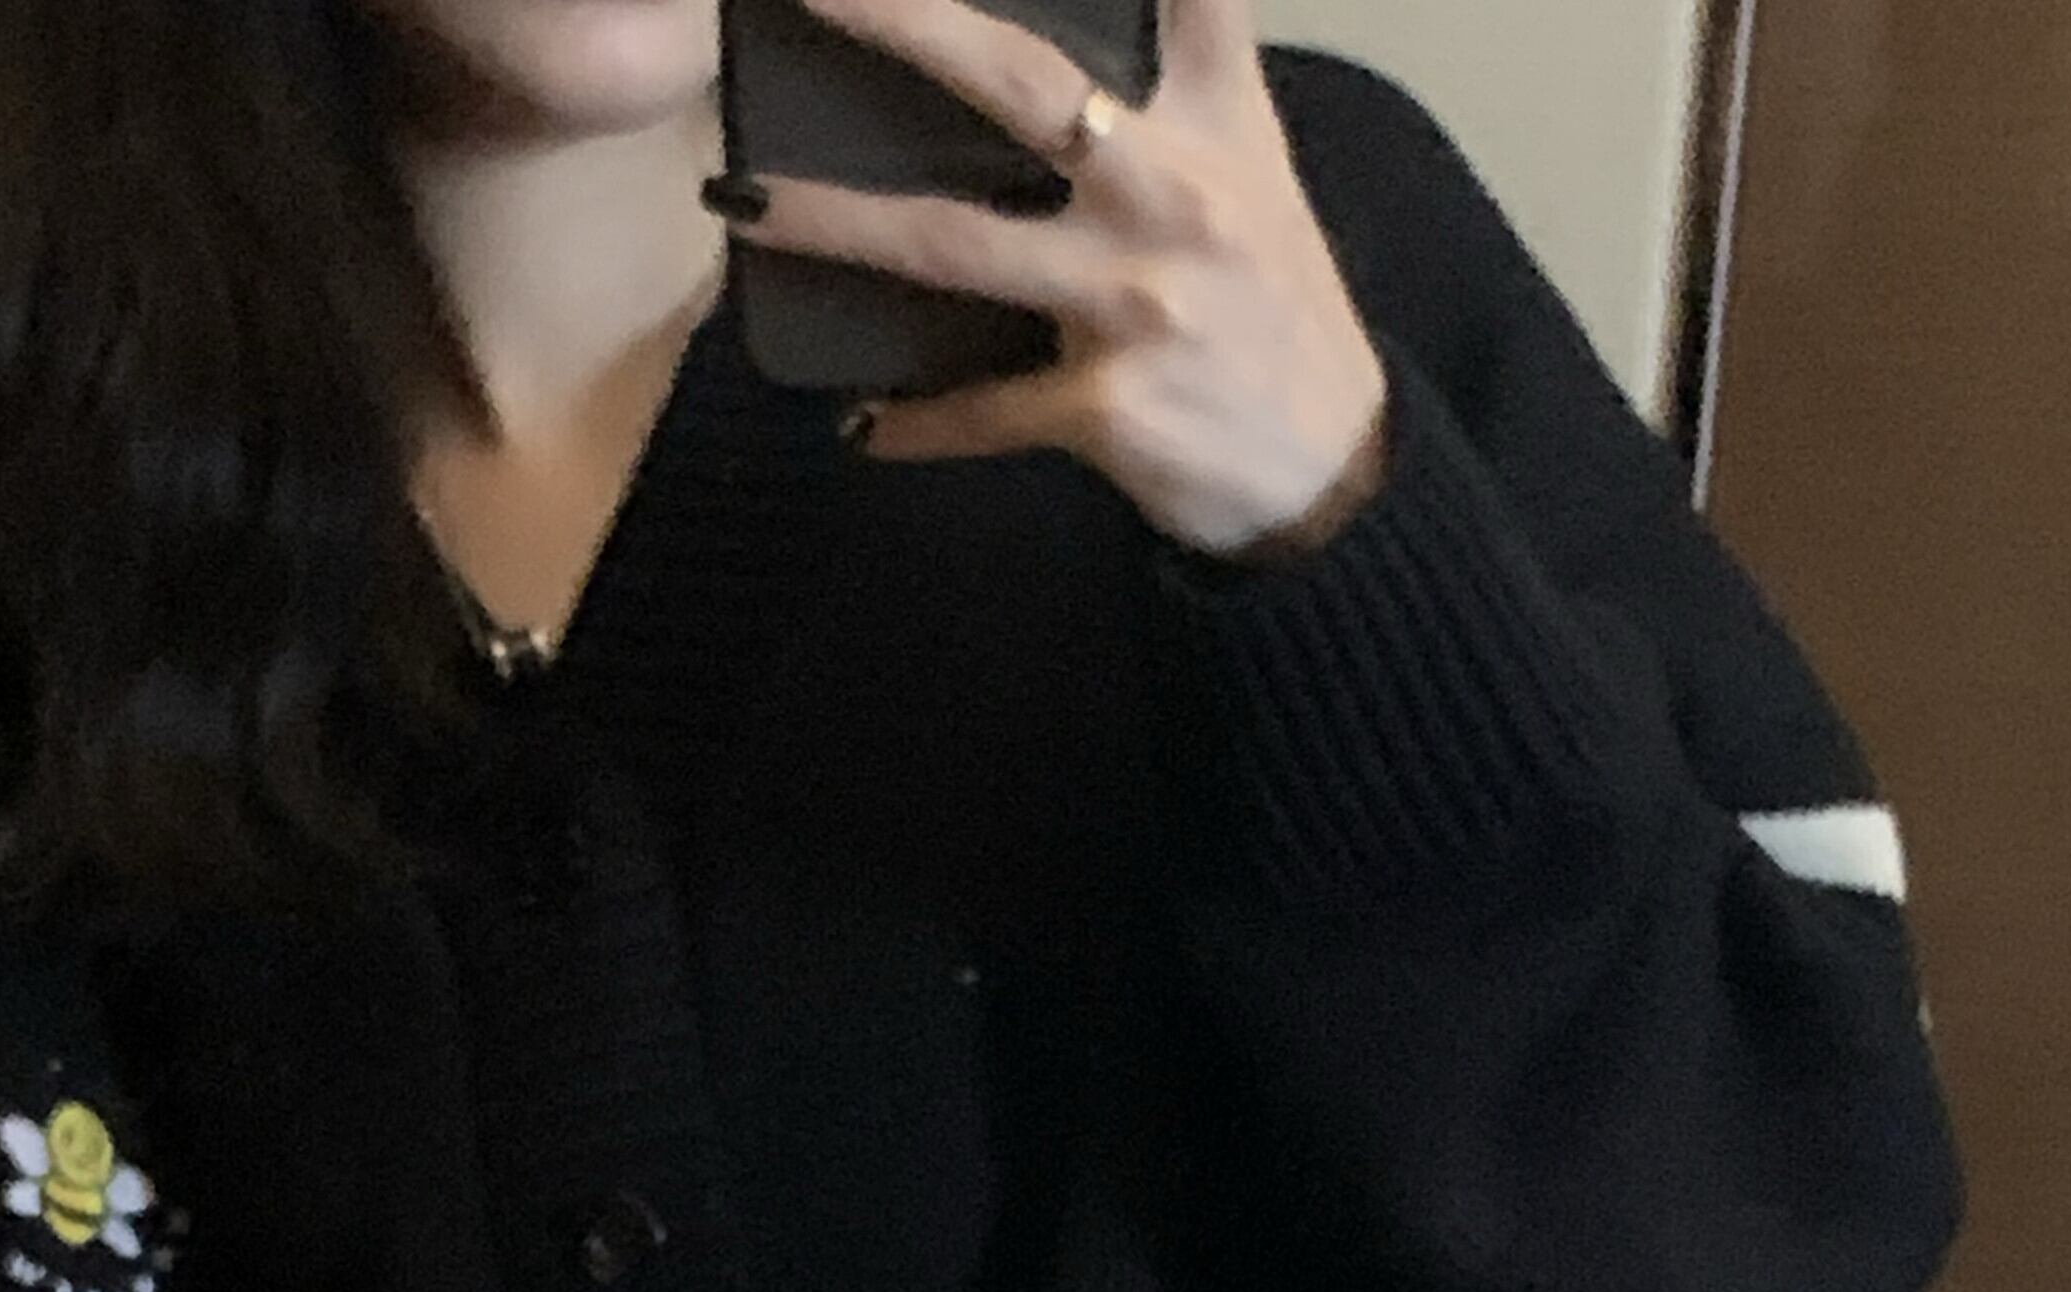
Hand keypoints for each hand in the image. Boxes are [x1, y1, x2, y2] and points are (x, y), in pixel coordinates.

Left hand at [717, 0, 1390, 562]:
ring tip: (739, 206)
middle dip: (906, 21)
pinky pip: (981, 410)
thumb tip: (1076, 45)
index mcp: (1212, 118)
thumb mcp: (1251, 166)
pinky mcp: (1108, 406)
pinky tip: (859, 426)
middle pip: (1019, 83)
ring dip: (834, 223)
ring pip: (956, 246)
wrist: (1330, 467)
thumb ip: (1183, 75)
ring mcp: (1134, 301)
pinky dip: (915, 423)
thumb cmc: (1270, 306)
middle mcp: (1172, 193)